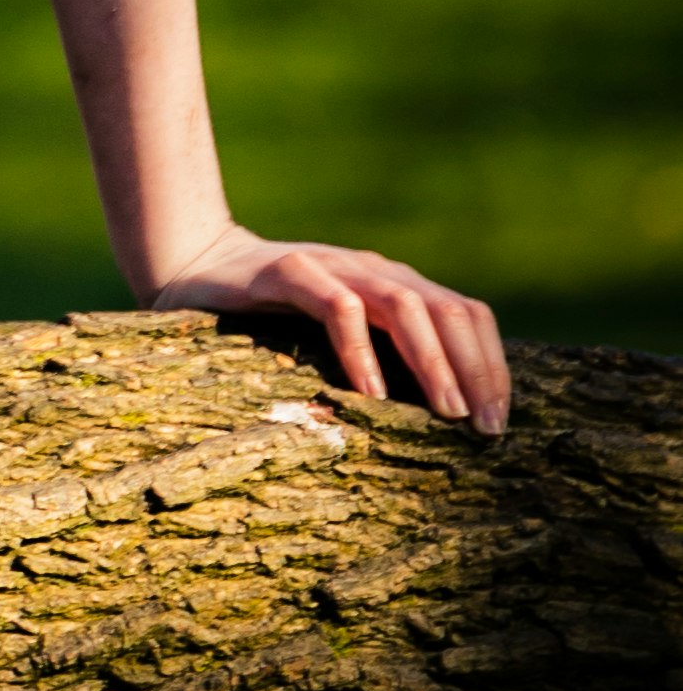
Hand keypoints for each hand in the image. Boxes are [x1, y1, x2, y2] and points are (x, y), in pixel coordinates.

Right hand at [145, 234, 509, 436]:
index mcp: (395, 283)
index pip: (467, 315)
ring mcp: (332, 266)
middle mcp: (373, 269)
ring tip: (447, 413)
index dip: (492, 364)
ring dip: (433, 362)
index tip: (499, 421)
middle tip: (485, 428)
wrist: (192, 262)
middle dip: (477, 370)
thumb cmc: (270, 315)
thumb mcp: (338, 334)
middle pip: (449, 310)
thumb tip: (442, 418)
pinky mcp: (288, 272)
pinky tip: (373, 394)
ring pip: (405, 306)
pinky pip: (338, 308)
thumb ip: (381, 353)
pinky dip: (362, 351)